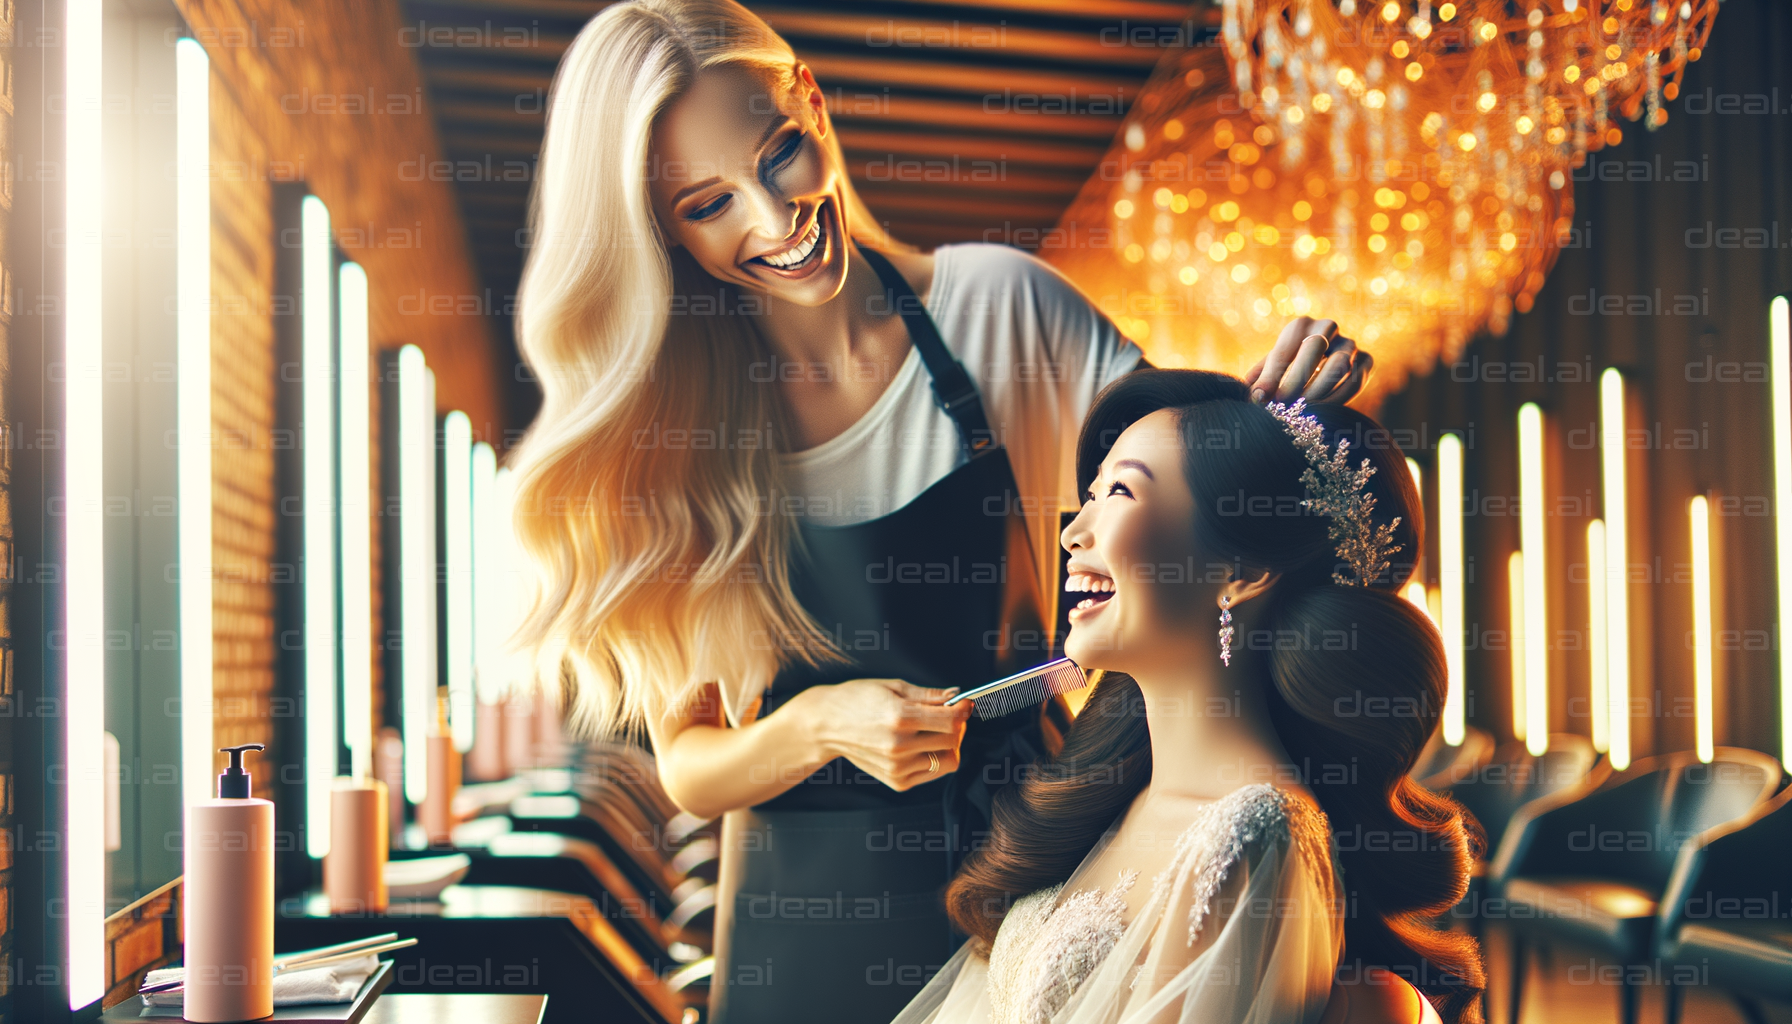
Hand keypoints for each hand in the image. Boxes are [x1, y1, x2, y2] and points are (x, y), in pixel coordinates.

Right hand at [794, 678, 970, 790]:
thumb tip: (957, 696)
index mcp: (900, 717)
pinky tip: (920, 745)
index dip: (964, 710)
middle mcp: (899, 746)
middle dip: (957, 725)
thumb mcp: (892, 686)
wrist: (826, 725)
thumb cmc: (856, 700)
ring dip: (948, 745)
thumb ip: (929, 695)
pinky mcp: (897, 781)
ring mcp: (898, 767)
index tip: (964, 704)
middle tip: (948, 715)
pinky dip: (934, 758)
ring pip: (948, 760)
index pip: (951, 720)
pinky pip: (934, 773)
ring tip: (934, 732)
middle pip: (953, 740)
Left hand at [1243, 318, 1373, 406]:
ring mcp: (1350, 342)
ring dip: (1319, 392)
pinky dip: (1338, 400)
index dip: (1271, 377)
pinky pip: (1355, 381)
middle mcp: (1327, 327)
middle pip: (1314, 348)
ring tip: (1301, 412)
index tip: (1259, 399)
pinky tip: (1321, 413)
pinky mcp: (1366, 359)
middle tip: (1282, 405)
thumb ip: (1260, 379)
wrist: (1322, 359)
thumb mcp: (1270, 368)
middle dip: (1296, 381)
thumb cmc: (1287, 366)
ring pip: (1339, 366)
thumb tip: (1254, 397)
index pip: (1283, 350)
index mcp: (1299, 325)